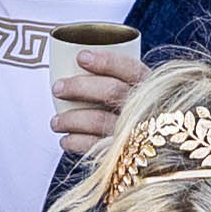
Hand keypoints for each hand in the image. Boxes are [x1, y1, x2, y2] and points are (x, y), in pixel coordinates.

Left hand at [44, 30, 148, 154]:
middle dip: (80, 87)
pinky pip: (96, 146)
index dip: (105, 62)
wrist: (154, 154)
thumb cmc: (137, 116)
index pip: (130, 68)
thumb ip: (118, 83)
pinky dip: (77, 142)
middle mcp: (145, 107)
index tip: (80, 57)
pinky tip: (66, 140)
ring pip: (99, 119)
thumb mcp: (139, 96)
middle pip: (111, 90)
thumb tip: (75, 67)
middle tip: (57, 88)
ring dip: (71, 119)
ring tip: (55, 122)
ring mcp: (136, 132)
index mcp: (150, 87)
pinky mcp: (125, 153)